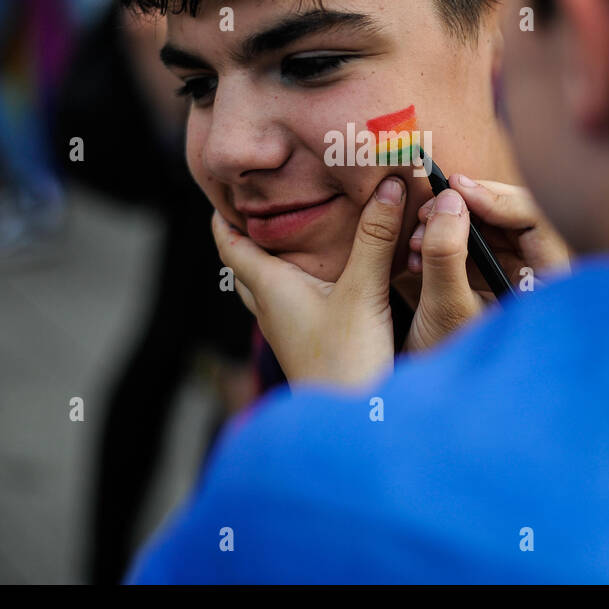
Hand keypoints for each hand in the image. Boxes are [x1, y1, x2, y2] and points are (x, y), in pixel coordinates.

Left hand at [211, 176, 408, 388]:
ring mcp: (289, 333)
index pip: (230, 248)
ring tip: (289, 241)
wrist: (356, 424)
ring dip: (271, 266)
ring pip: (268, 291)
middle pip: (245, 270)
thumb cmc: (346, 361)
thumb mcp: (364, 291)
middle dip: (246, 241)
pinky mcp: (309, 347)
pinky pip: (291, 308)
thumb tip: (388, 184)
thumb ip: (376, 238)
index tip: (219, 195)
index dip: (221, 221)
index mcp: (271, 289)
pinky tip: (323, 284)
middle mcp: (272, 310)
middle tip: (256, 213)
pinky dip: (296, 287)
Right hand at [405, 176, 571, 348]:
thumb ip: (446, 255)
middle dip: (467, 208)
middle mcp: (540, 279)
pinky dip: (446, 242)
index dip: (497, 199)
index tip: (456, 190)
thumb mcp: (446, 310)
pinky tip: (415, 251)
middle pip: (513, 220)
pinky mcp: (493, 282)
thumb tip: (448, 202)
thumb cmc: (453, 365)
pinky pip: (476, 247)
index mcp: (549, 289)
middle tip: (429, 204)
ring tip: (413, 235)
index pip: (537, 223)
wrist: (439, 402)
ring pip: (492, 230)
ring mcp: (518, 279)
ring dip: (450, 224)